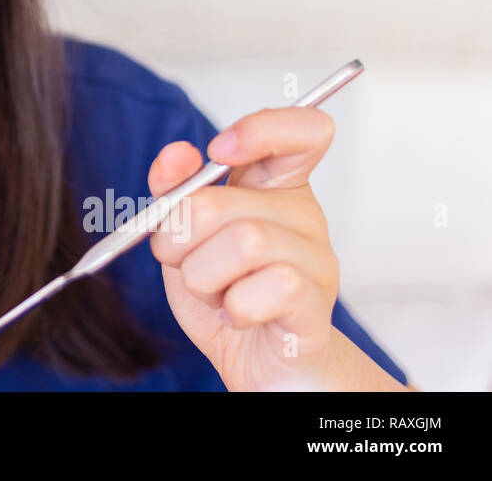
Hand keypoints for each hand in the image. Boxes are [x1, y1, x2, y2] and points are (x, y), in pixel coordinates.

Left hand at [147, 106, 339, 389]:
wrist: (254, 363)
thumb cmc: (223, 292)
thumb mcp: (185, 236)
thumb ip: (175, 190)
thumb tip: (176, 155)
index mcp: (277, 186)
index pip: (303, 131)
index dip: (260, 129)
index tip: (219, 150)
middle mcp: (304, 217)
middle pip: (222, 201)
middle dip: (177, 239)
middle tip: (185, 262)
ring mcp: (317, 262)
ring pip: (242, 243)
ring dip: (201, 276)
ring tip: (214, 291)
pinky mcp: (315, 307)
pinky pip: (263, 290)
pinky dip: (232, 307)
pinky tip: (237, 314)